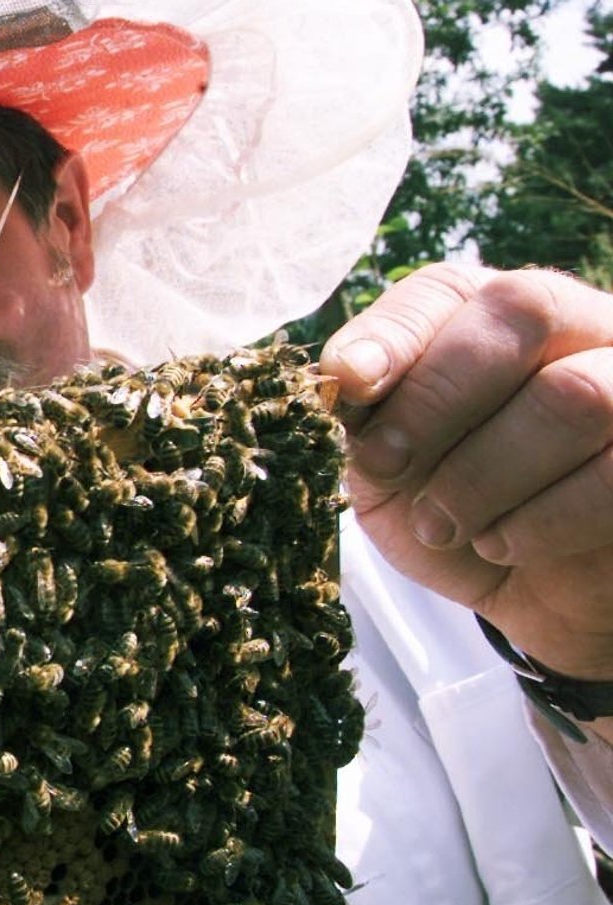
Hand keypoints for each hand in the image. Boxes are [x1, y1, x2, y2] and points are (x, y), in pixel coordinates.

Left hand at [324, 263, 612, 678]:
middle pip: (520, 313)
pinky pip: (612, 475)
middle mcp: (579, 326)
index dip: (392, 333)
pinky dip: (539, 520)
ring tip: (443, 524)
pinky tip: (500, 544)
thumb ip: (370, 421)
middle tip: (389, 468)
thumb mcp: (391, 471)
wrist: (538, 594)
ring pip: (574, 394)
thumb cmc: (456, 513)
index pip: (447, 289)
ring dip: (482, 474)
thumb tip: (340, 383)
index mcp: (493, 317)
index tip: (348, 384)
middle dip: (435, 400)